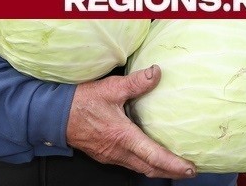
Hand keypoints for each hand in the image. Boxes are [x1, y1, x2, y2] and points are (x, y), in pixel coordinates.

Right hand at [66, 65, 196, 178]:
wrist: (55, 116)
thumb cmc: (81, 102)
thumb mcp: (111, 88)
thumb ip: (136, 82)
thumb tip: (157, 73)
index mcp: (122, 137)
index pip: (154, 156)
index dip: (174, 164)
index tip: (190, 168)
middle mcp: (118, 151)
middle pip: (150, 169)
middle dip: (171, 172)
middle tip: (190, 171)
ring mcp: (110, 155)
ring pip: (139, 168)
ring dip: (158, 170)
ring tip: (175, 167)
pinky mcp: (105, 154)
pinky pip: (129, 164)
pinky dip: (145, 164)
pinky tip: (150, 158)